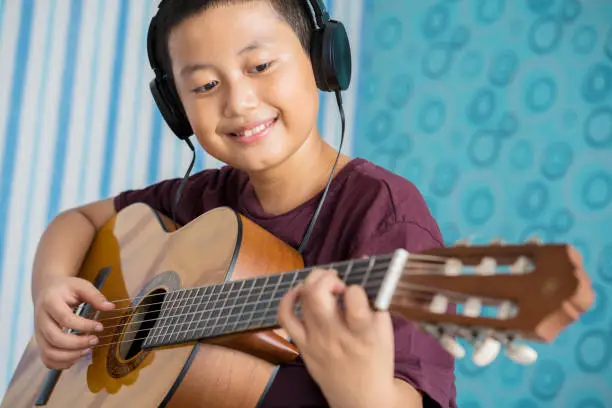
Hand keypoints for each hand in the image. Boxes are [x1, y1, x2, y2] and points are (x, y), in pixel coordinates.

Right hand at [34, 276, 114, 368]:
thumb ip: (95, 296)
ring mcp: (38, 333)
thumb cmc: (67, 289)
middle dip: (77, 343)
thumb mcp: (81, 286)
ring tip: (87, 350)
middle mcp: (40, 319)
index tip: (100, 327)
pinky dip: (62, 363)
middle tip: (95, 340)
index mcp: (50, 302)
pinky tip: (77, 357)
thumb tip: (110, 307)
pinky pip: (47, 359)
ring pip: (49, 352)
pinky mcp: (40, 342)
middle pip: (55, 339)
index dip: (84, 326)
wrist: (47, 291)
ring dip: (70, 356)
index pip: (65, 319)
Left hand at [278, 269, 395, 407]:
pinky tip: (299, 292)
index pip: (353, 300)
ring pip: (302, 300)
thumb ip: (375, 297)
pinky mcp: (302, 346)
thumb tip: (364, 262)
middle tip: (336, 280)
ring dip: (311, 282)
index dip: (354, 288)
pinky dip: (288, 299)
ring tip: (322, 283)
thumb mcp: (384, 330)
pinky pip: (285, 317)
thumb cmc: (376, 360)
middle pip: (318, 294)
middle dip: (325, 277)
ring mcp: (315, 341)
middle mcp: (336, 336)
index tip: (356, 291)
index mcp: (362, 333)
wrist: (361, 398)